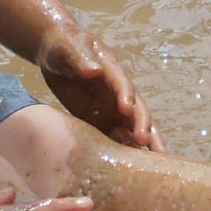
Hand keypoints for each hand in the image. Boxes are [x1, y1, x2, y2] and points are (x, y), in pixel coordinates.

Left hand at [37, 23, 164, 151]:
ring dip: (143, 141)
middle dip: (142, 124)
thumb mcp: (68, 48)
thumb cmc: (63, 46)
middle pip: (136, 109)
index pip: (122, 84)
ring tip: (155, 160)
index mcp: (111, 70)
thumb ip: (80, 58)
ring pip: (132, 126)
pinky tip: (127, 165)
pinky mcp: (101, 119)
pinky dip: (122, 149)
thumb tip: (94, 70)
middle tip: (145, 142)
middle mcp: (117, 91)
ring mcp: (111, 107)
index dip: (126, 96)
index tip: (126, 109)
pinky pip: (114, 136)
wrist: (56, 54)